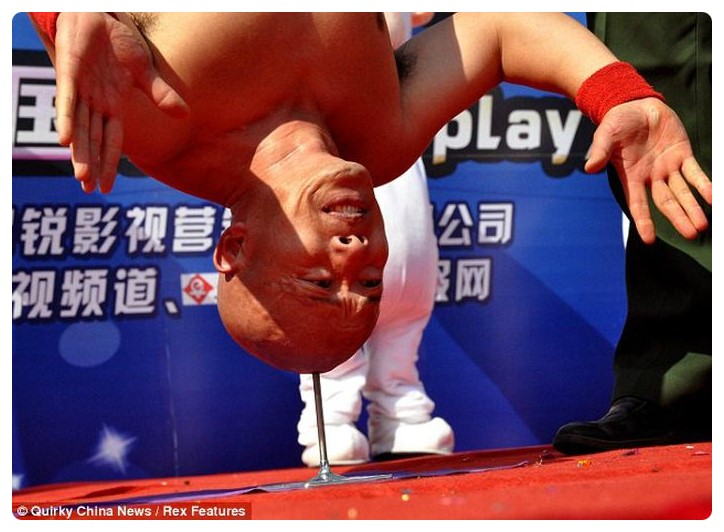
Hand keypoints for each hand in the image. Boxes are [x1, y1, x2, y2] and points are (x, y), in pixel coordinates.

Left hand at [53, 12, 188, 193]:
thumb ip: (161, 94)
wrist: (96, 14)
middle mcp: (94, 103)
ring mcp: (80, 90)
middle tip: (89, 190)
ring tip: (81, 176)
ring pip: (79, 126)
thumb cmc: (116, 42)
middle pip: (93, 140)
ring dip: (80, 151)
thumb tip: (184, 116)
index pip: (111, 140)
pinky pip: (67, 100)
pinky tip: (65, 139)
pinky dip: (66, 118)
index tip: (108, 187)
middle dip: (91, 165)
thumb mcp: (144, 70)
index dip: (109, 163)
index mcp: (112, 105)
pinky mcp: (68, 73)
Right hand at [585, 97, 710, 243]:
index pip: (638, 203)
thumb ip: (600, 151)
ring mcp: (667, 167)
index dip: (643, 221)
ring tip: (702, 225)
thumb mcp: (605, 135)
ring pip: (682, 192)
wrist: (635, 104)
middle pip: (666, 202)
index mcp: (630, 176)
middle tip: (691, 234)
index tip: (649, 239)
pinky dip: (704, 184)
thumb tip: (589, 168)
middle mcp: (650, 177)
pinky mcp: (682, 154)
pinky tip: (712, 197)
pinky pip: (695, 172)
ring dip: (692, 208)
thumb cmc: (616, 122)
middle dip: (679, 218)